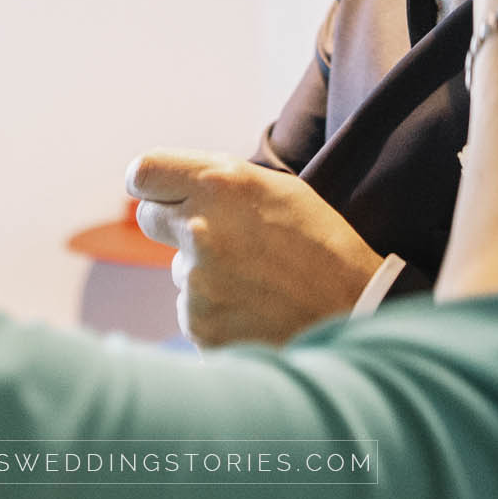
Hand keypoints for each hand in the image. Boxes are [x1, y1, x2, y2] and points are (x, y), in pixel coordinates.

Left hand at [128, 149, 382, 347]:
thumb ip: (218, 180)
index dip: (152, 183)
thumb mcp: (277, 189)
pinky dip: (216, 312)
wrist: (355, 314)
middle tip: (221, 237)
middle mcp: (200, 228)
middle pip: (150, 218)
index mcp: (220, 183)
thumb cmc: (320, 243)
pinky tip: (255, 311)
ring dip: (206, 274)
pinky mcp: (199, 326)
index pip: (142, 172)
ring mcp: (197, 282)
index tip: (164, 192)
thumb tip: (168, 187)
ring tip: (259, 282)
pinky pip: (192, 311)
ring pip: (180, 270)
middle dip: (175, 224)